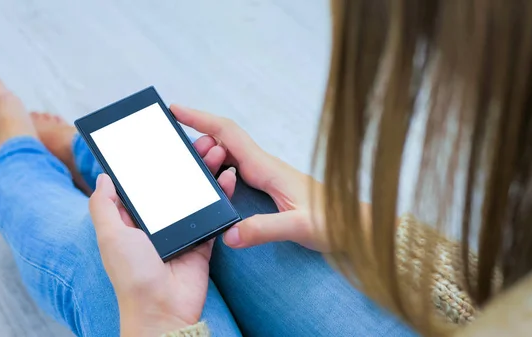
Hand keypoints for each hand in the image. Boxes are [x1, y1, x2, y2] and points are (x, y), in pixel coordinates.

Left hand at [89, 138, 235, 335]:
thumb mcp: (110, 236)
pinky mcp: (201, 241)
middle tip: (200, 141)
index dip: (154, 163)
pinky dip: (222, 196)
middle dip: (187, 162)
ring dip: (206, 173)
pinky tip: (228, 178)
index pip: (145, 184)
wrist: (163, 310)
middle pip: (174, 185)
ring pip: (195, 195)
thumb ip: (104, 206)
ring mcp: (181, 231)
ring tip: (217, 152)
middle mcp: (158, 224)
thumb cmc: (132, 275)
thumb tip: (103, 178)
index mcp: (133, 221)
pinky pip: (213, 215)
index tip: (165, 141)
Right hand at [171, 104, 328, 251]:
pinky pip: (237, 166)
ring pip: (230, 152)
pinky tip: (213, 177)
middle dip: (198, 137)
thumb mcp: (299, 227)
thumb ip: (264, 229)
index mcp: (267, 168)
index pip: (228, 135)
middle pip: (225, 139)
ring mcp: (267, 173)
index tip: (176, 110)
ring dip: (208, 153)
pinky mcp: (269, 184)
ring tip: (190, 165)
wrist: (355, 224)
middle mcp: (265, 165)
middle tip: (177, 152)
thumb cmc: (333, 222)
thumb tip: (228, 234)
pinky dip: (219, 165)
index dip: (200, 120)